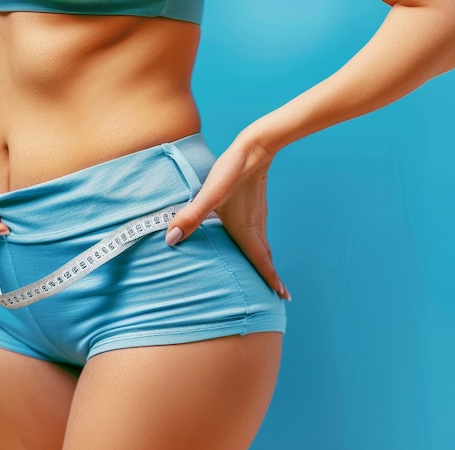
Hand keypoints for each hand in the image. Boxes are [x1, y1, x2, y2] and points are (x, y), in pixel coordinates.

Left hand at [165, 133, 291, 301]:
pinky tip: (250, 243)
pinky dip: (261, 247)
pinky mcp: (255, 208)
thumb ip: (191, 216)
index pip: (262, 262)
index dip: (270, 280)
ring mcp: (258, 217)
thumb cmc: (233, 172)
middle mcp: (256, 227)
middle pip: (266, 258)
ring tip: (266, 274)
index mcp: (246, 231)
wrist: (255, 148)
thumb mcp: (210, 195)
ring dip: (266, 262)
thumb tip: (171, 239)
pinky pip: (260, 235)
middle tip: (279, 294)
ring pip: (264, 247)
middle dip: (271, 277)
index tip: (282, 297)